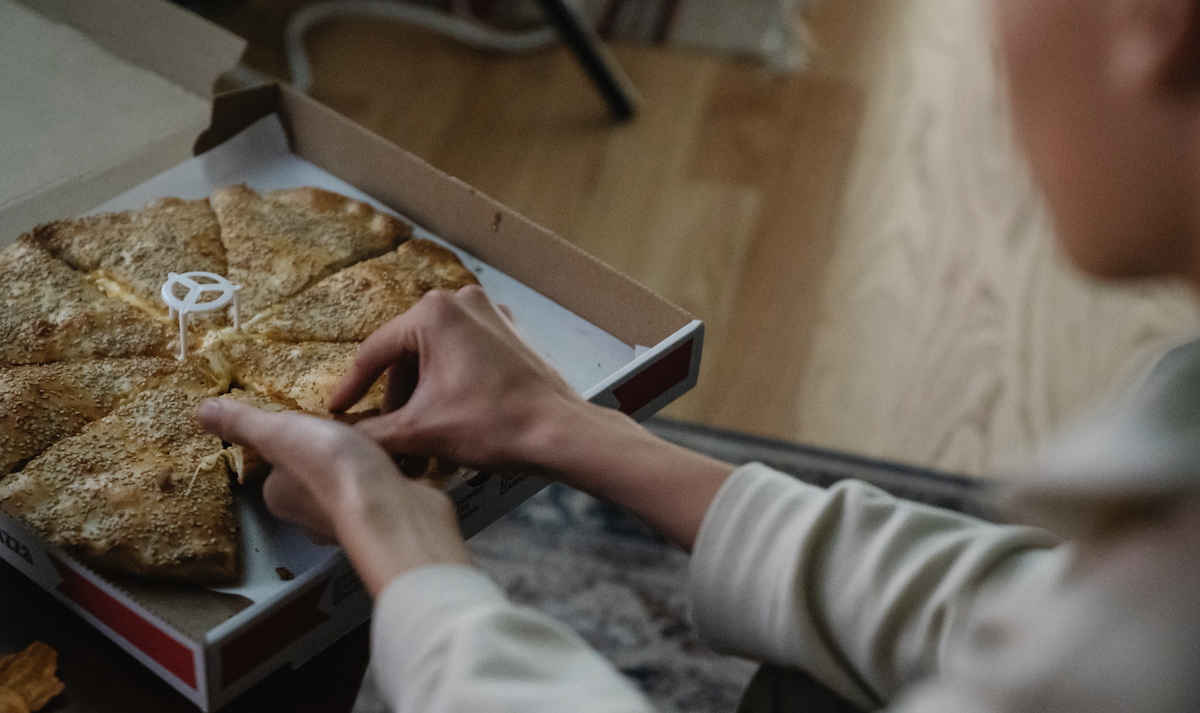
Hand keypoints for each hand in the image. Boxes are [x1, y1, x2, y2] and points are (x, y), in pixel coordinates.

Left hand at [197, 399, 470, 596]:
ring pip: (347, 491)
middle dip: (328, 463)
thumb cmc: (329, 467)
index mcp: (278, 497)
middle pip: (313, 482)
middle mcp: (306, 518)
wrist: (389, 508)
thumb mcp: (280, 432)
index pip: (278, 469)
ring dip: (358, 473)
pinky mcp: (382, 522)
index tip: (313, 430)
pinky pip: (379, 496)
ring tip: (374, 448)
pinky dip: (385, 483)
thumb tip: (200, 411)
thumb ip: (245, 423)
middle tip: (347, 435)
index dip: (293, 447)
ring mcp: (347, 524)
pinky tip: (396, 467)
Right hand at [327, 285, 586, 471]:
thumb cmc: (494, 425)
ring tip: (422, 437)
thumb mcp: (419, 432)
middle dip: (397, 398)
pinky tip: (452, 419)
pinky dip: (453, 384)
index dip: (352, 387)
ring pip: (439, 356)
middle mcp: (462, 301)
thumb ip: (371, 433)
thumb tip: (341, 440)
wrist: (559, 432)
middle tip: (387, 433)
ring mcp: (492, 314)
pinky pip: (468, 356)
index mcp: (433, 313)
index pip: (375, 352)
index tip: (337, 411)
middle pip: (408, 354)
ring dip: (425, 395)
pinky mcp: (513, 334)